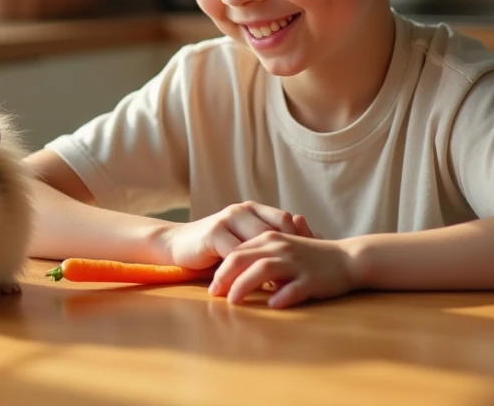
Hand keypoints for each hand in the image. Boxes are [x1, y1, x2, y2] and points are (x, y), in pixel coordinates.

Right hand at [158, 202, 319, 270]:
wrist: (178, 244)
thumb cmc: (215, 248)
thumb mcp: (244, 242)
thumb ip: (266, 242)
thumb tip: (300, 252)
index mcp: (253, 209)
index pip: (285, 219)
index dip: (301, 237)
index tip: (315, 258)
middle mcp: (242, 210)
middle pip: (275, 229)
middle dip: (290, 252)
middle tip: (303, 274)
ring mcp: (227, 219)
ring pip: (257, 241)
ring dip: (271, 264)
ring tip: (283, 283)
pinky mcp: (213, 233)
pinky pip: (236, 253)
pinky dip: (248, 270)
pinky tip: (256, 284)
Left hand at [207, 232, 355, 308]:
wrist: (348, 258)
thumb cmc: (310, 257)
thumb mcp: (282, 249)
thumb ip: (259, 256)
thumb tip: (232, 271)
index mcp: (270, 239)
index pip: (237, 251)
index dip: (220, 268)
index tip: (210, 285)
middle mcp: (280, 247)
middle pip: (243, 258)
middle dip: (224, 277)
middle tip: (213, 294)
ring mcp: (296, 263)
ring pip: (263, 270)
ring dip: (244, 285)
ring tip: (233, 301)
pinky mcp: (311, 279)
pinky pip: (294, 288)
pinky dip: (282, 296)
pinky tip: (272, 305)